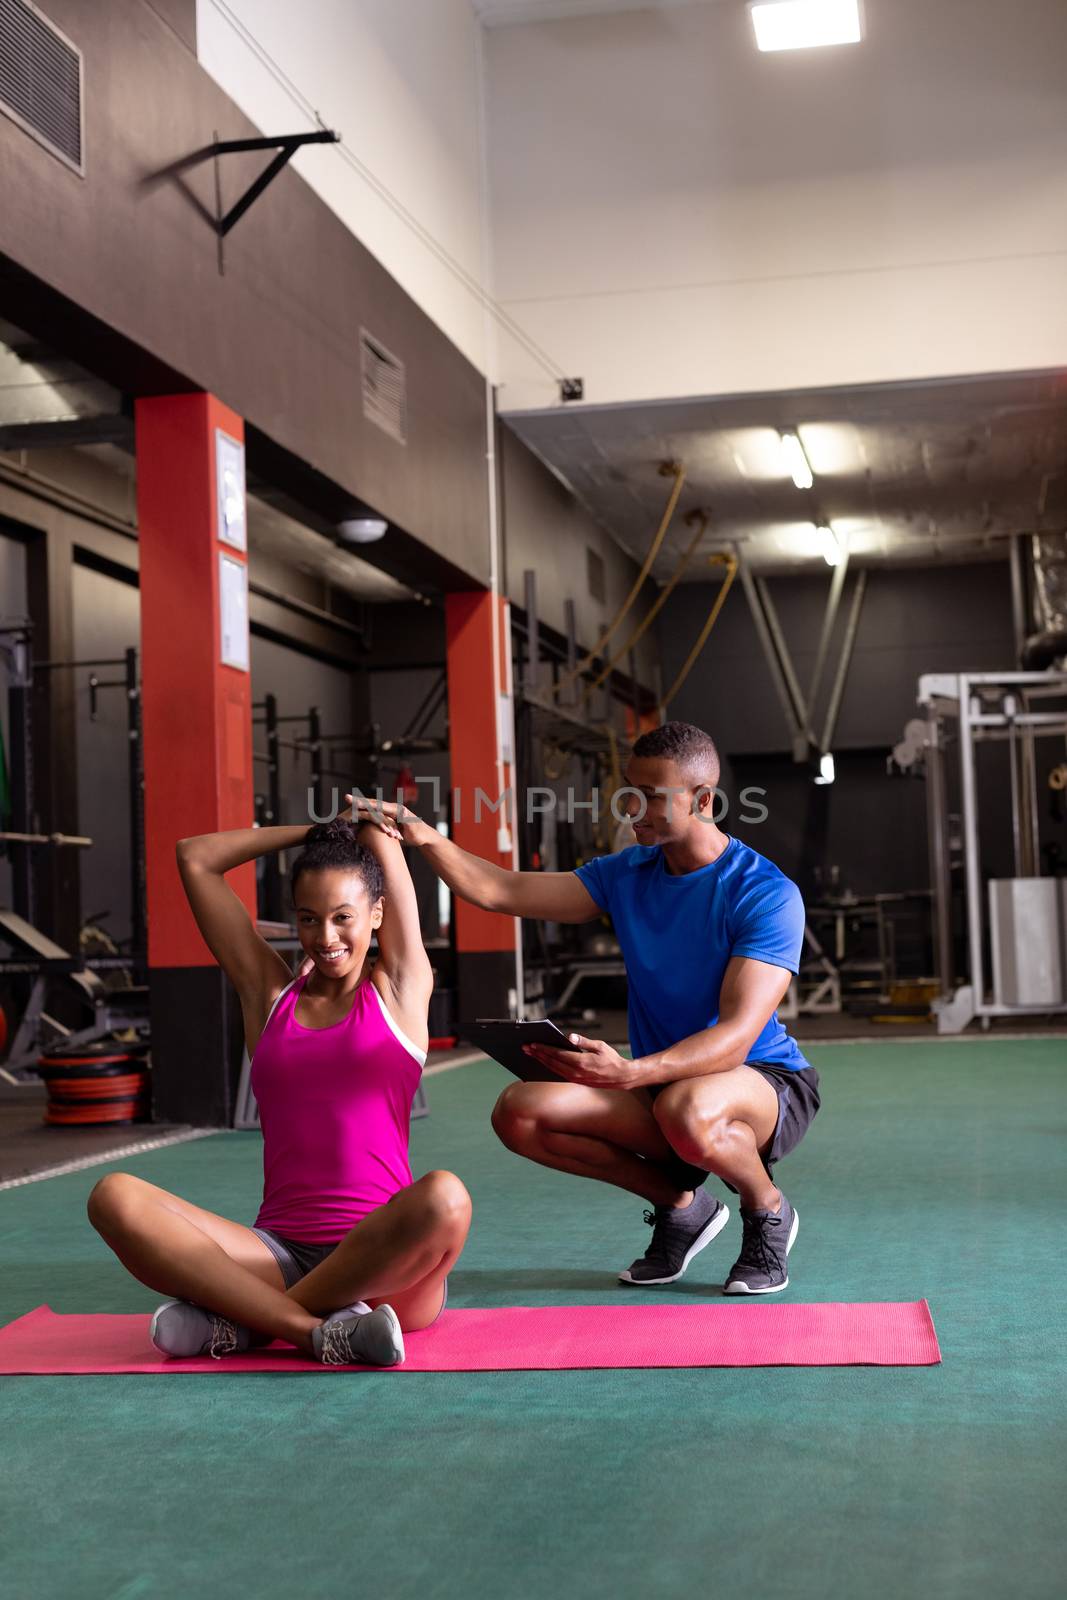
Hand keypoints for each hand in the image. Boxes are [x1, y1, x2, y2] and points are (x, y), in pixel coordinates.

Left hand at [343, 793, 426, 843]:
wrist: (424, 837)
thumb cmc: (408, 835)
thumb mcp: (391, 832)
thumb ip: (382, 829)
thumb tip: (370, 834)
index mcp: (388, 811)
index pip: (371, 806)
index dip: (359, 804)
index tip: (346, 802)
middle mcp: (392, 807)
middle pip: (373, 802)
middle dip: (359, 800)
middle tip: (346, 798)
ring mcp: (398, 809)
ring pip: (380, 805)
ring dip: (367, 804)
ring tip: (356, 803)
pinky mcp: (403, 814)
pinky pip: (390, 812)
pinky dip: (381, 810)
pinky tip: (372, 809)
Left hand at [522, 1034, 641, 1087]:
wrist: (621, 1077)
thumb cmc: (612, 1060)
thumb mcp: (600, 1046)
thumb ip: (584, 1042)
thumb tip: (570, 1037)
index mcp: (581, 1062)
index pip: (557, 1054)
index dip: (544, 1049)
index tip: (533, 1044)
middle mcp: (576, 1072)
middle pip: (552, 1063)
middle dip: (538, 1055)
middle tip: (526, 1048)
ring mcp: (576, 1079)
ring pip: (554, 1070)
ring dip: (541, 1062)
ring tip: (531, 1054)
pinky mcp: (577, 1081)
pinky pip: (560, 1074)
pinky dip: (550, 1068)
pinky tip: (544, 1063)